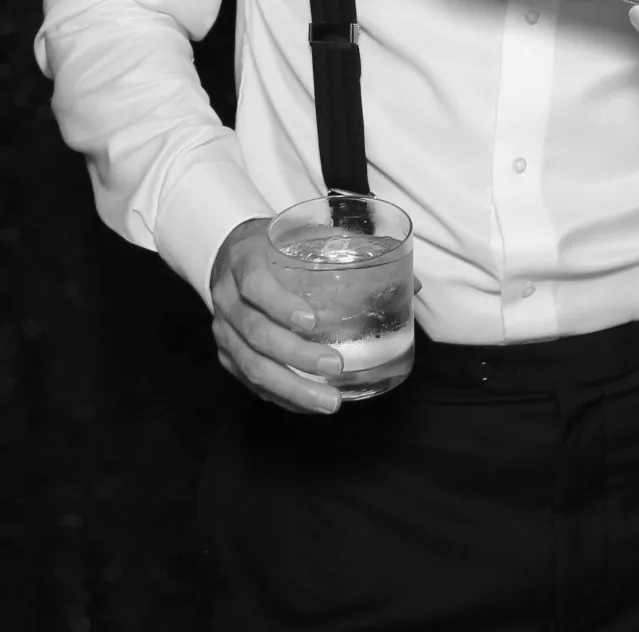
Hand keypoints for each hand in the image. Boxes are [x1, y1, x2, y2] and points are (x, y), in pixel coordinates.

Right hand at [208, 216, 344, 414]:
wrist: (231, 252)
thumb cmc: (278, 244)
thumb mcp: (307, 234)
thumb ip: (355, 251)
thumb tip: (414, 284)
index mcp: (244, 260)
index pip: (255, 285)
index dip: (280, 305)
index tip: (312, 321)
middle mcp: (227, 298)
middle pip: (255, 333)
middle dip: (296, 356)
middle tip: (336, 367)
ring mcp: (223, 330)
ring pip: (251, 366)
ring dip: (292, 389)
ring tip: (330, 403)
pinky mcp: (227, 354)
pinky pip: (251, 382)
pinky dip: (282, 396)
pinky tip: (310, 405)